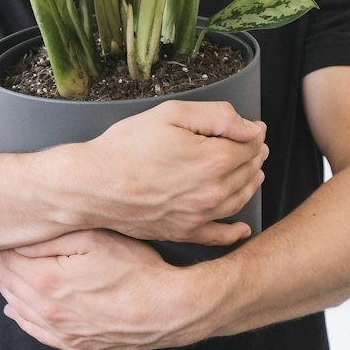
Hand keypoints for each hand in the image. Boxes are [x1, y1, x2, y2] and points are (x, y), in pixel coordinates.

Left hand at [0, 230, 198, 349]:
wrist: (167, 309)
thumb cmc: (136, 269)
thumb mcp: (94, 239)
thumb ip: (52, 239)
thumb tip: (19, 240)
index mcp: (48, 282)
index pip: (9, 262)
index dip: (1, 246)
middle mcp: (49, 312)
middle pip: (10, 286)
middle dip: (1, 265)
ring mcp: (62, 333)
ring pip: (20, 309)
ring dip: (8, 289)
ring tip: (3, 271)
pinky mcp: (77, 346)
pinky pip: (37, 333)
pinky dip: (22, 318)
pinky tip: (15, 309)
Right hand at [82, 101, 267, 244]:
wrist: (94, 185)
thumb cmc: (126, 147)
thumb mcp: (171, 113)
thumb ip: (217, 116)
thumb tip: (251, 128)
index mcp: (213, 160)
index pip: (250, 146)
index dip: (254, 134)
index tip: (252, 128)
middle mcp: (213, 192)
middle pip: (248, 172)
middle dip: (255, 155)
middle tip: (253, 145)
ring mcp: (200, 216)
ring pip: (240, 199)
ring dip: (251, 183)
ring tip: (252, 171)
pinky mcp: (184, 232)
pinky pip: (219, 236)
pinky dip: (235, 231)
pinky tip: (242, 228)